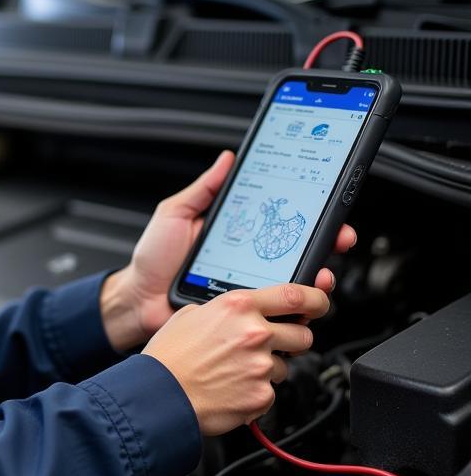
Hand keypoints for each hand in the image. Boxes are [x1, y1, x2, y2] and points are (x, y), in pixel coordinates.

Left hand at [99, 150, 356, 351]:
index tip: (330, 206)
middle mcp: (251, 262)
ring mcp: (250, 290)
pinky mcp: (245, 317)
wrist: (138, 298)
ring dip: (316, 279)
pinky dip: (294, 312)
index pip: (282, 222)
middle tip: (337, 239)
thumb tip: (228, 159)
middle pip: (300, 254)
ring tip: (319, 273)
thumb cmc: (154, 259)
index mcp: (240, 236)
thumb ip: (204, 189)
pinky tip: (298, 305)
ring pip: (296, 288)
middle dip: (327, 244)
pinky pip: (277, 316)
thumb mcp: (176, 213)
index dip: (310, 215)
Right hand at [142, 283, 329, 435]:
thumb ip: (225, 311)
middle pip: (302, 334)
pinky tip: (231, 388)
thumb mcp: (192, 315)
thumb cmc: (170, 356)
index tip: (319, 303)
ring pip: (285, 366)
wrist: (160, 395)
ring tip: (235, 371)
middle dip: (292, 341)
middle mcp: (254, 332)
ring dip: (267, 368)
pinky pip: (270, 392)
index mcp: (239, 306)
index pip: (296, 294)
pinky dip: (255, 392)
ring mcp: (260, 366)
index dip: (317, 298)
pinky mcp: (261, 396)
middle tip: (268, 347)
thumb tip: (244, 314)